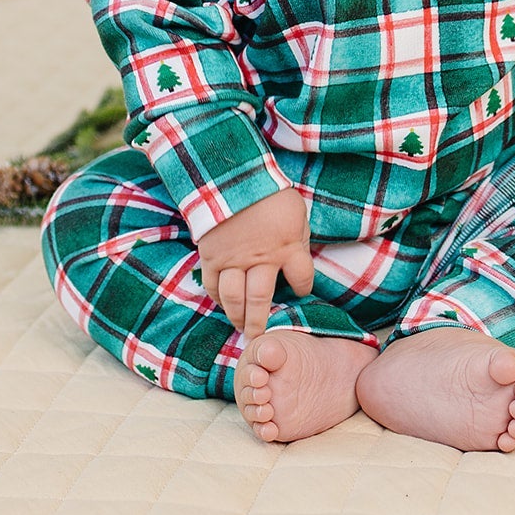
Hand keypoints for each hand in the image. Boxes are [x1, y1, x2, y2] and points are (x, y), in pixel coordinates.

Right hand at [196, 186, 315, 340]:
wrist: (232, 176)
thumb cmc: (269, 193)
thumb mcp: (296, 212)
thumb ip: (298, 239)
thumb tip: (297, 261)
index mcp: (287, 247)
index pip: (302, 279)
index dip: (303, 287)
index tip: (300, 290)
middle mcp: (260, 259)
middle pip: (261, 299)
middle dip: (261, 321)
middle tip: (260, 338)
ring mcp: (234, 259)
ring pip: (234, 298)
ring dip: (237, 316)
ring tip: (240, 327)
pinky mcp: (212, 256)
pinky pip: (212, 285)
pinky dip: (217, 297)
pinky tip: (223, 303)